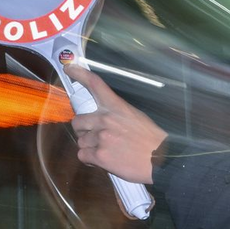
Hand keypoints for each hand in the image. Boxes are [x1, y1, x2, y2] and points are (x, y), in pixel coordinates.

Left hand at [67, 67, 166, 184]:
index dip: (79, 74)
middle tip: (94, 136)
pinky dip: (89, 159)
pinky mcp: (99, 155)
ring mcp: (100, 137)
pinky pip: (82, 155)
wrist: (160, 159)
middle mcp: (105, 119)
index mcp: (116, 107)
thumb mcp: (136, 116)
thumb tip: (101, 118)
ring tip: (104, 150)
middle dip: (83, 130)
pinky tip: (101, 160)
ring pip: (80, 141)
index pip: (95, 84)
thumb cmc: (151, 139)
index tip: (69, 69)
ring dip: (89, 146)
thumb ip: (116, 114)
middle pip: (77, 121)